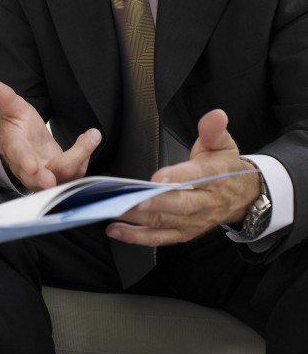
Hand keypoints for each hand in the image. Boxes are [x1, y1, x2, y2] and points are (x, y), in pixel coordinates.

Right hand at [0, 79, 100, 190]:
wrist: (25, 142)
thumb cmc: (18, 125)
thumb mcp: (13, 109)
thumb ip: (5, 98)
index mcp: (14, 148)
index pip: (18, 156)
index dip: (25, 161)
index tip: (33, 167)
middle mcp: (28, 167)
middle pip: (40, 177)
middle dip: (47, 178)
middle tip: (52, 181)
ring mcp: (46, 174)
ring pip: (63, 176)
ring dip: (79, 159)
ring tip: (90, 137)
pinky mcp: (62, 175)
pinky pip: (76, 172)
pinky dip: (85, 155)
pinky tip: (90, 138)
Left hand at [108, 109, 260, 246]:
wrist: (241, 196)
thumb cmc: (224, 167)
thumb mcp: (223, 144)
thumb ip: (214, 130)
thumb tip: (216, 115)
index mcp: (215, 177)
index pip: (197, 176)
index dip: (178, 177)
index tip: (158, 178)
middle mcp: (205, 202)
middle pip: (179, 205)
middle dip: (152, 202)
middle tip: (128, 197)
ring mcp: (194, 221)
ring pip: (164, 221)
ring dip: (137, 217)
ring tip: (111, 208)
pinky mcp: (184, 232)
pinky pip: (159, 237)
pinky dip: (136, 236)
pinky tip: (115, 229)